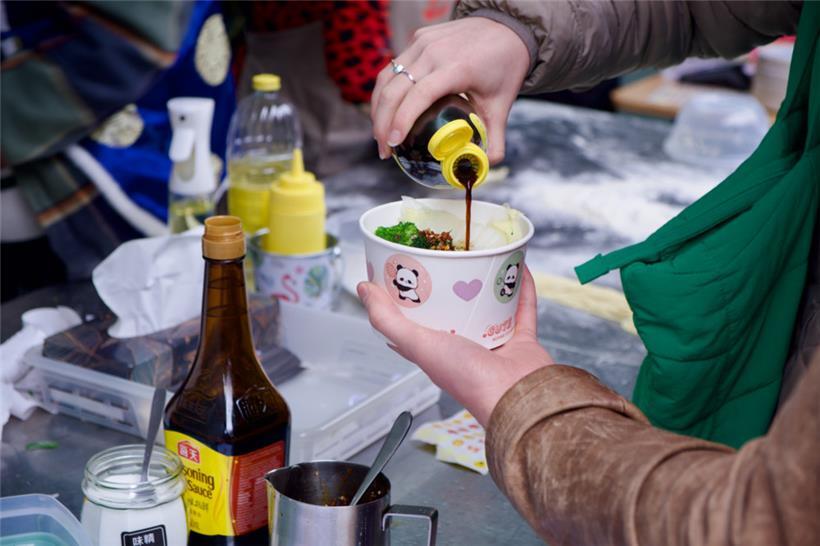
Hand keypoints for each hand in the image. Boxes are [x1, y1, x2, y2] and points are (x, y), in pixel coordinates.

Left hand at [357, 267, 552, 425]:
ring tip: (481, 257)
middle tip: (447, 256)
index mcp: (436, 351)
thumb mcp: (417, 344)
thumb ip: (388, 319)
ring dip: (487, 283)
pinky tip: (518, 266)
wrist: (517, 397)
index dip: (406, 301)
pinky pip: (522, 307)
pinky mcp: (522, 340)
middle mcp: (465, 347)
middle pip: (455, 309)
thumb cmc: (467, 379)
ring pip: (490, 306)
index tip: (402, 274)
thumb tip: (363, 289)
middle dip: (451, 285)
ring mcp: (495, 343)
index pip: (414, 324)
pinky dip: (522, 287)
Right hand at [371, 17, 529, 163]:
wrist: (506, 27)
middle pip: (394, 90)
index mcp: (457, 68)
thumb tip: (486, 165)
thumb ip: (496, 138)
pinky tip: (386, 113)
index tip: (394, 144)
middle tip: (384, 151)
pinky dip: (384, 93)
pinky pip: (392, 68)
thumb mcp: (502, 104)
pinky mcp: (418, 39)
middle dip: (382, 124)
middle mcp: (435, 52)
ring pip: (386, 78)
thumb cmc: (504, 66)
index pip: (419, 95)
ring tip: (381, 136)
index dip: (402, 121)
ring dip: (378, 109)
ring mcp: (423, 43)